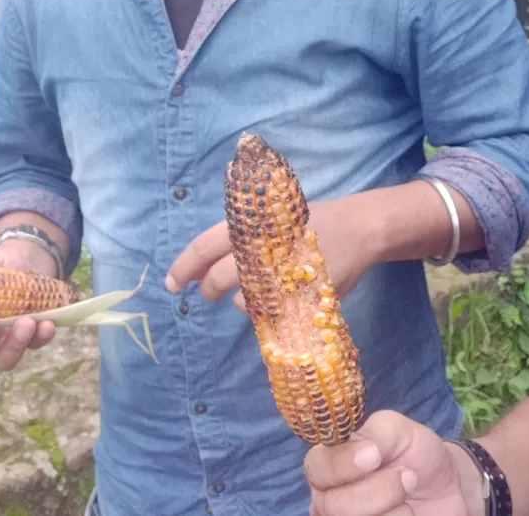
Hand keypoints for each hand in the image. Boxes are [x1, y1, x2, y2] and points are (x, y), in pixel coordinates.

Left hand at [165, 195, 381, 309]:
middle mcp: (259, 248)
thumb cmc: (308, 223)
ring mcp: (278, 274)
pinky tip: (276, 297)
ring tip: (255, 289)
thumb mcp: (270, 217)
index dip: (183, 266)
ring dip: (240, 300)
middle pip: (218, 277)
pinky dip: (265, 308)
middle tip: (207, 292)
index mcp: (249, 225)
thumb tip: (206, 264)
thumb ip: (241, 236)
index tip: (170, 283)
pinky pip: (267, 312)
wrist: (357, 229)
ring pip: (241, 299)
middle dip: (208, 289)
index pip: (203, 246)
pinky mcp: (297, 296)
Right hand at [306, 410, 474, 515]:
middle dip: (378, 491)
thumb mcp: (398, 429)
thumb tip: (360, 447)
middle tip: (407, 477)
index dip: (343, 465)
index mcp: (328, 463)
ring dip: (393, 512)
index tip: (374, 456)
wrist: (445, 488)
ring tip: (408, 497)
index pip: (316, 467)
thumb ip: (374, 432)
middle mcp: (328, 497)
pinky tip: (407, 513)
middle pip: (333, 506)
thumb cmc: (414, 454)